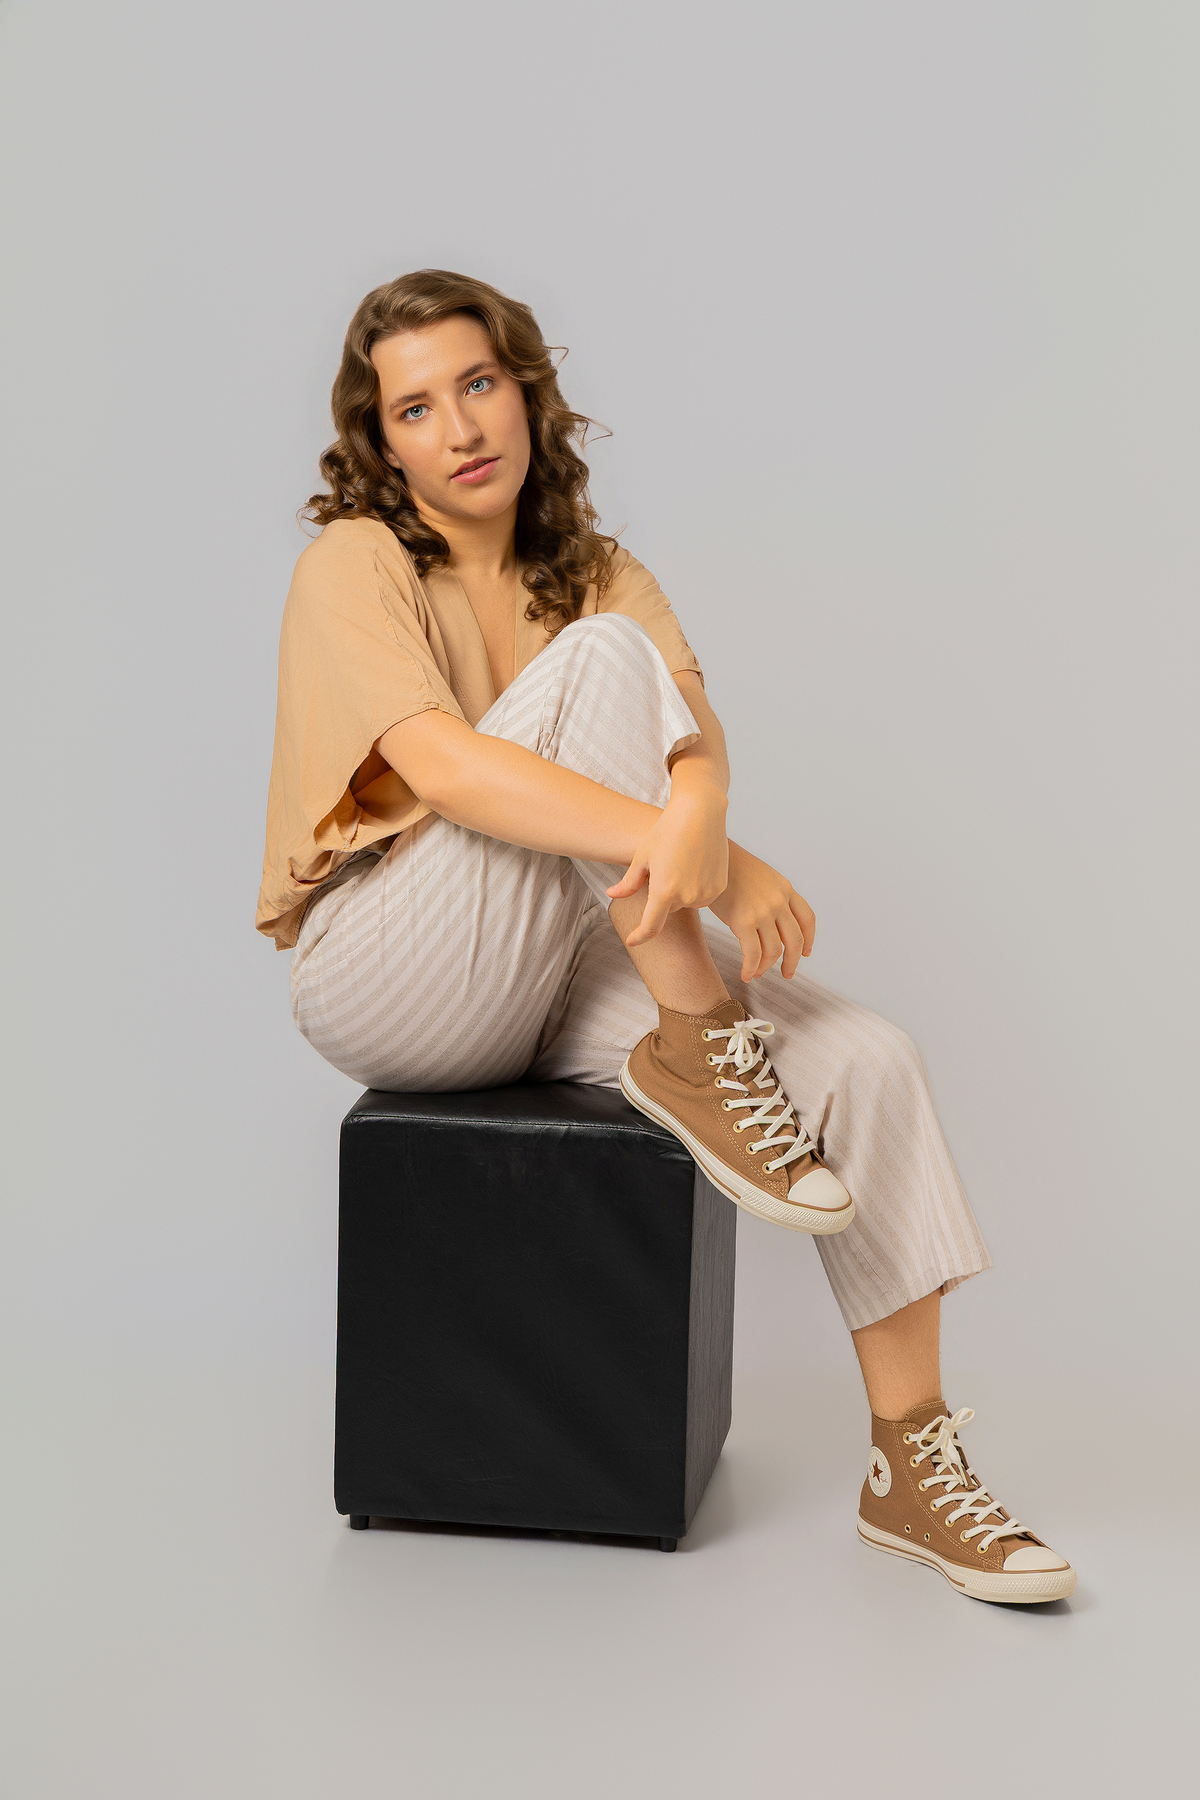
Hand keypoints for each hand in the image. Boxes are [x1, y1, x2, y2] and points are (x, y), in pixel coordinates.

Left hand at [606, 787, 728, 946]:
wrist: (700, 813)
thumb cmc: (667, 830)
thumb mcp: (643, 856)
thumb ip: (629, 882)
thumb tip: (612, 895)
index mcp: (664, 891)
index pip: (651, 927)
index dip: (640, 936)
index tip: (632, 940)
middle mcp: (686, 897)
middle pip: (668, 908)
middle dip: (663, 894)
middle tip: (665, 867)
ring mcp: (705, 894)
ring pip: (686, 902)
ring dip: (680, 891)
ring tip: (681, 862)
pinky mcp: (718, 888)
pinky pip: (702, 896)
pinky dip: (696, 886)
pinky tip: (694, 864)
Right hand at [709, 841, 814, 980]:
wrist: (708, 856)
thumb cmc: (727, 866)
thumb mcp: (759, 875)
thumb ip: (770, 895)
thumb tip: (770, 920)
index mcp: (784, 888)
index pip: (807, 918)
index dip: (808, 939)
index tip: (805, 952)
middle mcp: (778, 900)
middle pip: (794, 939)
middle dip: (792, 961)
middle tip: (787, 973)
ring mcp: (763, 911)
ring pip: (774, 951)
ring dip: (766, 967)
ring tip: (756, 974)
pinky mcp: (744, 920)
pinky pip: (754, 954)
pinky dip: (751, 968)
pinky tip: (746, 974)